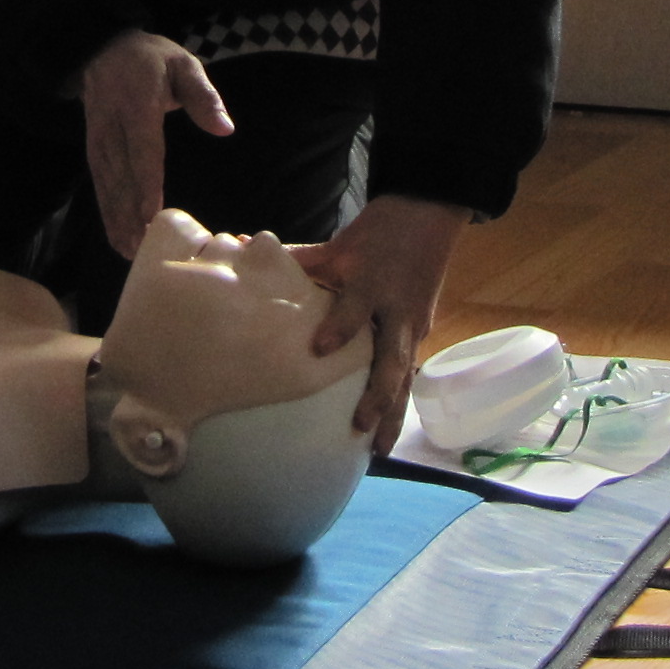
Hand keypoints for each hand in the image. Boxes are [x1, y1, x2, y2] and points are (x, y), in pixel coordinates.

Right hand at [75, 27, 231, 259]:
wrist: (102, 47)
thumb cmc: (152, 59)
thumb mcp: (183, 64)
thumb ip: (203, 96)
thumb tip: (224, 128)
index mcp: (138, 105)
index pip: (143, 150)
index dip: (146, 184)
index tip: (152, 215)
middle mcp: (112, 127)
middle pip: (121, 176)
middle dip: (130, 214)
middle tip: (142, 249)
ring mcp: (99, 139)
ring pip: (106, 185)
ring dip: (116, 220)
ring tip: (129, 252)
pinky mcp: (93, 149)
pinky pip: (98, 184)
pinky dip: (106, 212)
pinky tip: (117, 237)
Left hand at [302, 192, 474, 445]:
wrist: (428, 217)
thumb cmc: (378, 232)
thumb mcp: (339, 245)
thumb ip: (298, 260)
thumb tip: (241, 249)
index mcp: (373, 284)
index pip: (354, 310)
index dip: (338, 328)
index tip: (318, 348)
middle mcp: (397, 312)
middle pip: (392, 360)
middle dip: (378, 396)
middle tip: (359, 425)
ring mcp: (413, 326)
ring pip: (405, 378)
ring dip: (392, 415)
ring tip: (378, 451)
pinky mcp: (419, 335)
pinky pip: (408, 375)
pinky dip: (398, 405)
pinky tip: (384, 434)